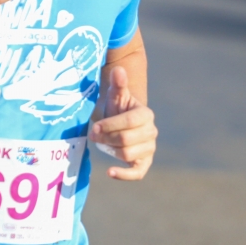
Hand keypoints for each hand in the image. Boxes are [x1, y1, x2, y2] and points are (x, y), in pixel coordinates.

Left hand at [89, 65, 156, 179]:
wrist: (120, 123)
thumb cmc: (117, 108)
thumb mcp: (116, 95)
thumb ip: (118, 83)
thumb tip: (118, 70)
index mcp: (146, 115)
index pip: (130, 122)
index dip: (111, 125)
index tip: (95, 127)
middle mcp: (151, 132)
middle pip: (127, 140)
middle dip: (107, 138)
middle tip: (94, 135)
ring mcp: (148, 148)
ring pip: (128, 155)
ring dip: (111, 150)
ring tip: (102, 144)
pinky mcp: (143, 163)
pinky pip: (137, 173)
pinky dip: (124, 175)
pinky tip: (110, 172)